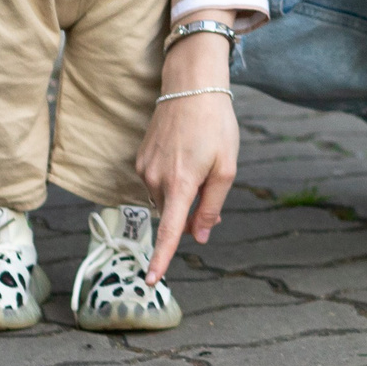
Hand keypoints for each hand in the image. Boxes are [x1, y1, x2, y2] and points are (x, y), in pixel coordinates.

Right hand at [137, 21, 240, 283]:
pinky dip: (171, 179)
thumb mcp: (226, 168)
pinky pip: (156, 182)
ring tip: (199, 160)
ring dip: (181, 193)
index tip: (150, 280)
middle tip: (212, 182)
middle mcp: (156, 178)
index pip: (170, 231)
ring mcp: (145, 167)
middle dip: (190, 211)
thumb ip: (212, 206)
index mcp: (181, 183)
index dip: (161, 258)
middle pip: (173, 214)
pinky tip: (184, 154)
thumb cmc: (215, 125)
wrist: (191, 86)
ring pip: (165, 198)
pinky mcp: (140, 157)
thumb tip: (201, 235)